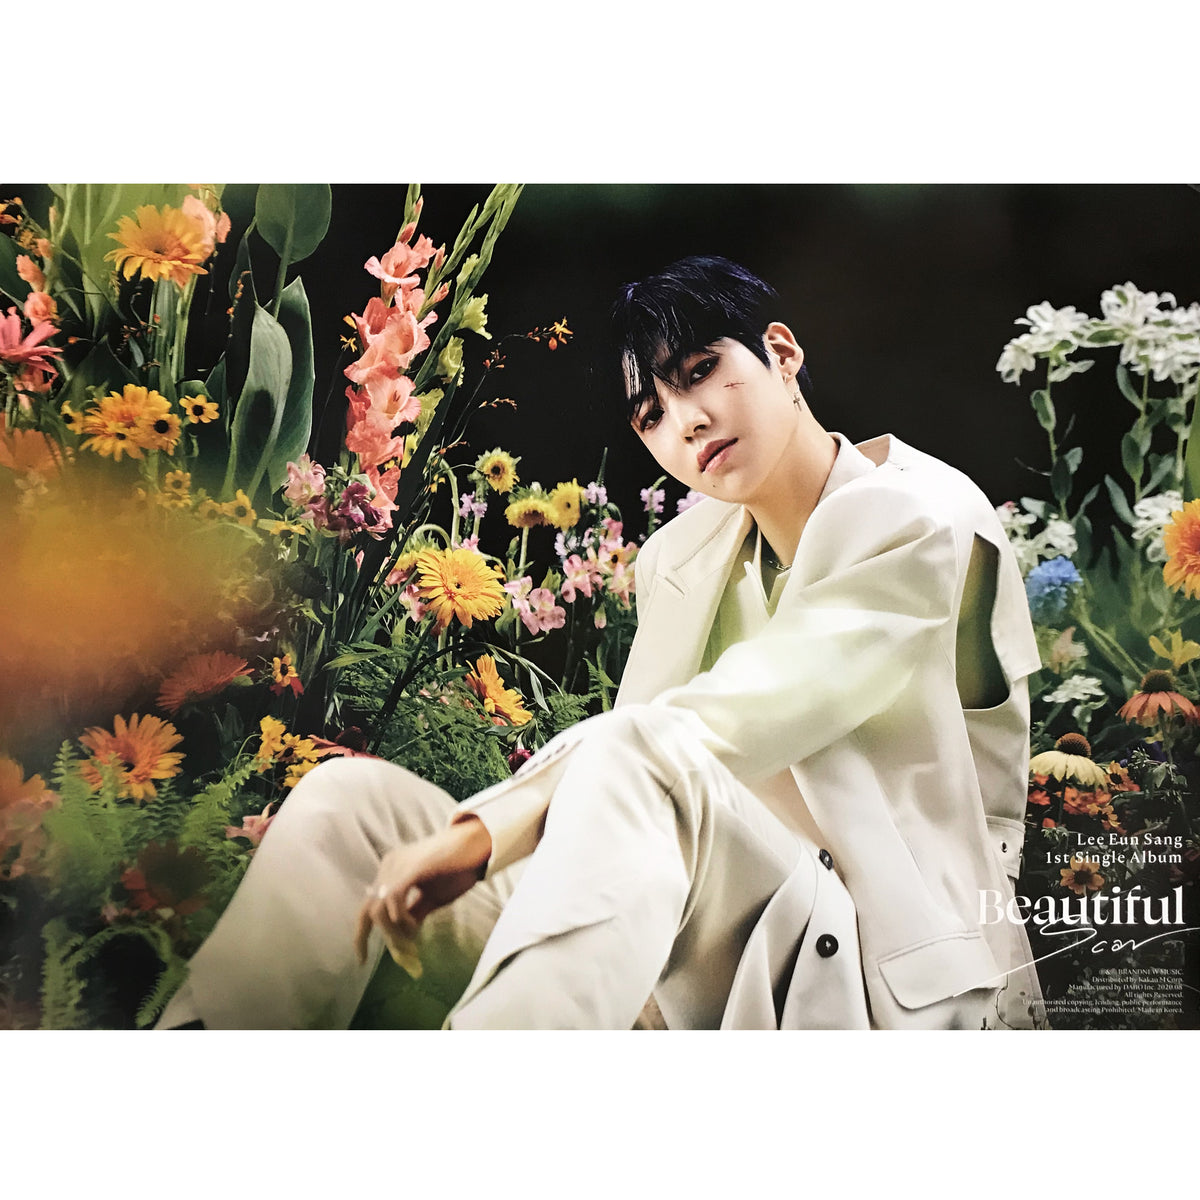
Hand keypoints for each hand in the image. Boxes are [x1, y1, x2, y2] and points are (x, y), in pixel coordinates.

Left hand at [353, 816, 491, 973]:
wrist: (478, 842)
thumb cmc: (458, 867)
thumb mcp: (433, 897)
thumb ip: (415, 913)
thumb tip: (403, 936)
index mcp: (391, 871)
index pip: (366, 908)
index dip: (361, 936)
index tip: (362, 960)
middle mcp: (388, 866)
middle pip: (367, 912)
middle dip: (383, 938)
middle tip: (403, 954)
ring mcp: (398, 865)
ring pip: (378, 910)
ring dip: (393, 932)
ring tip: (413, 937)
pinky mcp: (411, 867)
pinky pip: (394, 899)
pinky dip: (402, 919)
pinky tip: (416, 925)